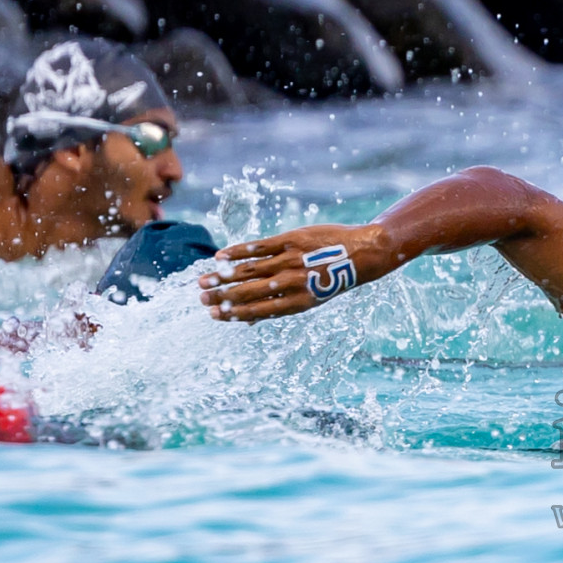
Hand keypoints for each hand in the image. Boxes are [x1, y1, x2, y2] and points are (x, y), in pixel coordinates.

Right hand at [199, 223, 392, 322]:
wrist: (361, 254)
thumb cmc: (332, 279)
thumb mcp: (311, 299)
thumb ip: (281, 306)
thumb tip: (250, 321)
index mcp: (298, 303)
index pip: (258, 310)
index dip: (234, 314)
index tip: (214, 315)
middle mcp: (292, 283)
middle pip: (249, 291)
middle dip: (223, 297)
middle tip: (201, 299)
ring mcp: (291, 261)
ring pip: (250, 270)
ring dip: (224, 276)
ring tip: (204, 280)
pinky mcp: (292, 240)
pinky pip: (260, 247)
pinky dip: (239, 252)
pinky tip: (221, 257)